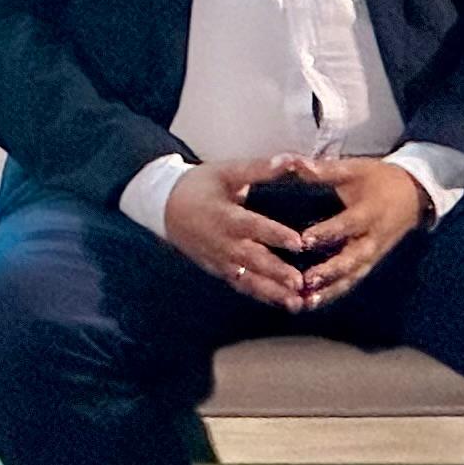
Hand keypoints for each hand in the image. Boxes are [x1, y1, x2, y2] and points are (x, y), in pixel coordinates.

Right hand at [159, 160, 320, 311]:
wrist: (164, 206)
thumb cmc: (199, 186)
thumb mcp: (226, 171)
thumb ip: (259, 168)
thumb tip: (291, 160)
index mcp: (225, 215)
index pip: (253, 226)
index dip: (275, 235)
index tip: (298, 242)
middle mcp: (223, 242)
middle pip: (253, 259)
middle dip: (276, 272)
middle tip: (300, 282)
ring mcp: (221, 259)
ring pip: (249, 279)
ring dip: (273, 292)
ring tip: (296, 303)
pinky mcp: (220, 270)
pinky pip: (243, 286)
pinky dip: (263, 296)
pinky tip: (285, 304)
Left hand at [287, 153, 429, 305]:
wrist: (414, 195)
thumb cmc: (378, 178)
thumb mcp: (355, 169)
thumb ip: (324, 170)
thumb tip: (294, 162)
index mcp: (370, 212)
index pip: (348, 224)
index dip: (328, 233)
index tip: (305, 241)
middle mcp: (373, 238)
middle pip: (352, 258)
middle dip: (330, 271)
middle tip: (305, 281)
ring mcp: (373, 254)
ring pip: (352, 276)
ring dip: (330, 290)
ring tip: (306, 302)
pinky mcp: (369, 263)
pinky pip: (353, 281)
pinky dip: (334, 293)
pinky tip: (312, 304)